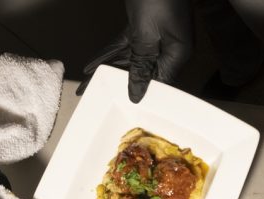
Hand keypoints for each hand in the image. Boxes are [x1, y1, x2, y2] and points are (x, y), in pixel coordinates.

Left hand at [76, 0, 192, 102]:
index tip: (118, 106)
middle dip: (116, 84)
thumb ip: (141, 66)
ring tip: (86, 84)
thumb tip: (138, 92)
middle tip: (91, 95)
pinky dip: (109, 54)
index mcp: (177, 55)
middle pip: (141, 74)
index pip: (158, 85)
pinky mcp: (145, 27)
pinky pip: (125, 46)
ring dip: (108, 70)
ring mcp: (158, 37)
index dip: (138, 95)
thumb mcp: (146, 36)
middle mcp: (169, 49)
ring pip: (130, 61)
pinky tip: (92, 65)